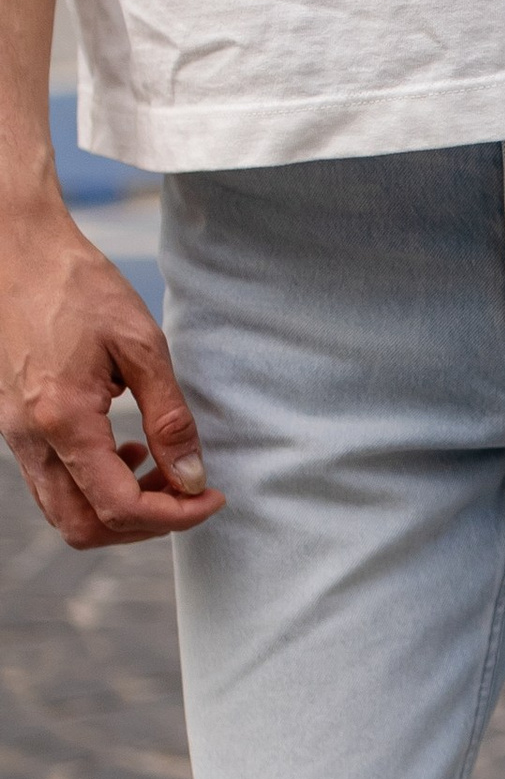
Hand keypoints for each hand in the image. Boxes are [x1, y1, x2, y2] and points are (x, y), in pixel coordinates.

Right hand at [0, 190, 222, 548]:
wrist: (17, 251)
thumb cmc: (79, 286)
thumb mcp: (141, 344)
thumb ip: (169, 419)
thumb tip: (192, 478)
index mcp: (62, 419)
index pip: (119, 507)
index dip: (175, 515)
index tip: (212, 495)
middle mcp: (30, 438)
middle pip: (86, 527)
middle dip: (146, 524)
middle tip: (189, 492)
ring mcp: (16, 436)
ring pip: (66, 514)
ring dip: (119, 510)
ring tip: (161, 472)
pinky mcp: (16, 427)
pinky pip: (54, 485)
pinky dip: (95, 488)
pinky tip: (129, 453)